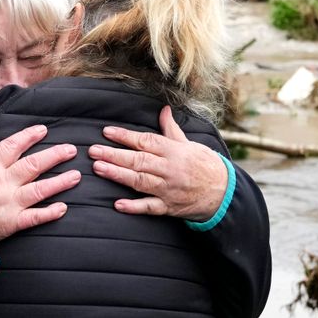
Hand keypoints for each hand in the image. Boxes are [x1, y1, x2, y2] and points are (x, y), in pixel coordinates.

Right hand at [0, 125, 80, 247]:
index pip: (12, 146)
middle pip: (33, 165)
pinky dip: (50, 213)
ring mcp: (7, 205)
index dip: (29, 136)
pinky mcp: (10, 224)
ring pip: (39, 190)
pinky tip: (63, 208)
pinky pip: (34, 218)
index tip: (43, 130)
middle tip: (71, 150)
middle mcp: (0, 184)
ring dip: (60, 182)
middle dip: (54, 155)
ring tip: (76, 175)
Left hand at [89, 106, 227, 221]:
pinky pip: (150, 207)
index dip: (125, 136)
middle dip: (114, 155)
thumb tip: (164, 110)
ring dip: (118, 175)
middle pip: (138, 160)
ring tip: (99, 169)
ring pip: (140, 181)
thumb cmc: (204, 165)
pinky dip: (134, 206)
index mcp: (174, 151)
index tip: (107, 132)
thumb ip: (171, 130)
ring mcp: (168, 189)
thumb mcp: (189, 144)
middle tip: (93, 151)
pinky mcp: (169, 207)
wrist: (224, 192)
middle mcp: (170, 169)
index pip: (146, 141)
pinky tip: (118, 204)